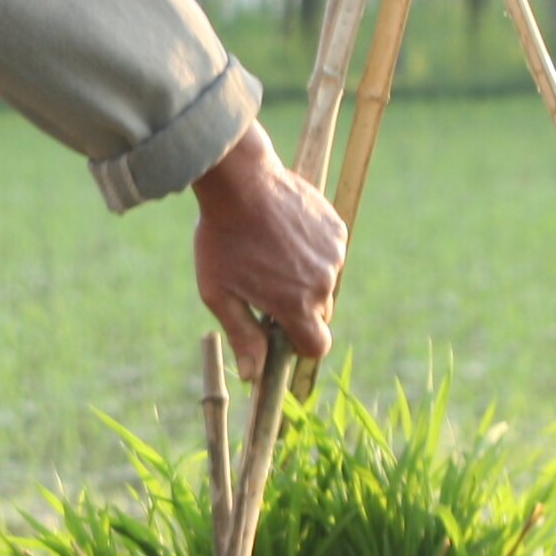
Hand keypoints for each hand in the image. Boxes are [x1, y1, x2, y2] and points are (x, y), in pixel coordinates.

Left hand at [190, 127, 345, 376]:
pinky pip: (329, 252)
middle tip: (266, 284)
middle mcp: (322, 283)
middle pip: (319, 313)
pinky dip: (313, 250)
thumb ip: (242, 336)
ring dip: (305, 276)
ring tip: (271, 252)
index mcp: (296, 306)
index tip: (280, 331)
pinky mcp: (336, 229)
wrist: (241, 181)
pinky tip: (284, 233)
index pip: (316, 346)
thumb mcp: (220, 294)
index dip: (299, 344)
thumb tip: (253, 375)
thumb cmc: (222, 240)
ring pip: (324, 281)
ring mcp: (333, 254)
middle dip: (298, 307)